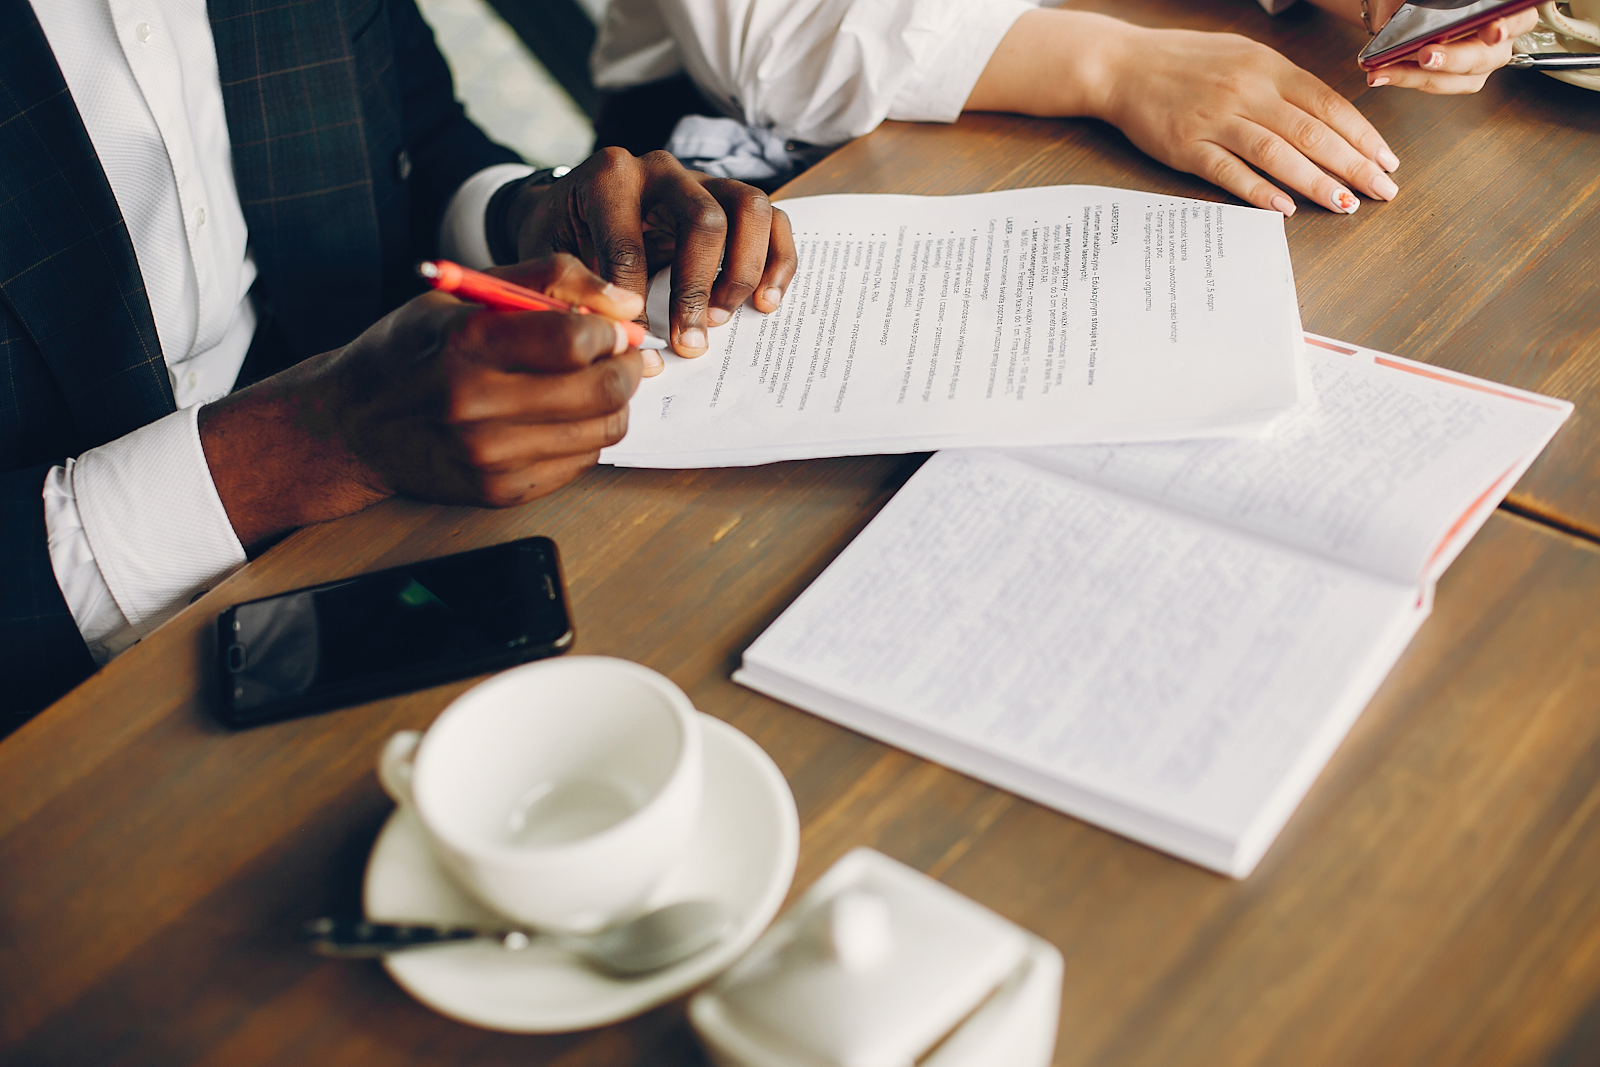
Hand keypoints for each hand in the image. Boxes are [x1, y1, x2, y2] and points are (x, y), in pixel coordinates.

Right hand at [199, 255, 643, 547]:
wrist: (353, 424)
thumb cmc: (410, 351)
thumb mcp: (465, 294)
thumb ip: (548, 279)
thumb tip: (624, 304)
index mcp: (466, 343)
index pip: (574, 341)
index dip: (609, 332)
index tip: (609, 328)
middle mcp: (476, 404)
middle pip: (600, 390)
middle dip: (626, 368)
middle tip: (623, 357)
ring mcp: (489, 456)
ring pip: (602, 431)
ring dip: (613, 404)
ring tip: (591, 385)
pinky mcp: (500, 491)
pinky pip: (580, 462)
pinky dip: (584, 436)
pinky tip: (558, 418)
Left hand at [506, 148, 796, 359]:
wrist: (571, 210)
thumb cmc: (562, 237)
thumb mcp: (549, 258)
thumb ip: (575, 290)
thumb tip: (620, 334)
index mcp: (609, 178)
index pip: (629, 239)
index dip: (634, 294)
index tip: (637, 336)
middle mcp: (661, 170)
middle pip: (705, 219)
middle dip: (698, 288)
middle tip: (690, 340)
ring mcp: (702, 180)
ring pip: (750, 208)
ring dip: (742, 272)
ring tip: (722, 318)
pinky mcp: (730, 199)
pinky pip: (772, 220)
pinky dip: (778, 262)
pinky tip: (763, 302)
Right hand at [967, 11, 1398, 215]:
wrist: (1122, 65)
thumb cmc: (1183, 61)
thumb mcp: (1242, 56)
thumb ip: (1281, 83)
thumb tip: (1323, 115)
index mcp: (1267, 68)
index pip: (1329, 105)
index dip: (1362, 136)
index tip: (1386, 160)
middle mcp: (1247, 92)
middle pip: (1312, 133)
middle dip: (1354, 165)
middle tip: (1382, 192)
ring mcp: (1217, 121)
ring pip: (1279, 154)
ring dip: (1317, 182)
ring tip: (1345, 205)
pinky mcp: (1187, 147)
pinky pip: (1230, 172)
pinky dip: (1260, 191)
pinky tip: (1285, 207)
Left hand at [1365, 7, 1540, 92]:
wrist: (1402, 4)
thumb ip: (1440, 2)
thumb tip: (1428, 6)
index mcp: (1503, 12)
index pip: (1520, 18)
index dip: (1508, 26)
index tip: (1492, 31)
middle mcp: (1498, 41)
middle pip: (1485, 56)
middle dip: (1453, 58)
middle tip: (1426, 55)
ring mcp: (1476, 64)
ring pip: (1458, 79)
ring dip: (1420, 76)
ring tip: (1389, 69)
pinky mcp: (1452, 80)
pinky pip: (1433, 84)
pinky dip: (1405, 78)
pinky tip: (1383, 73)